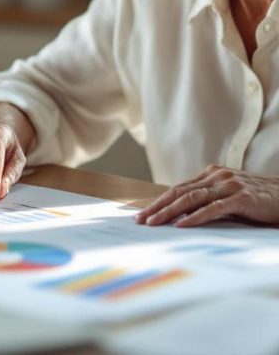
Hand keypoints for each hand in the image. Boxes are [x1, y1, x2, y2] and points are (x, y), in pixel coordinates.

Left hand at [136, 165, 278, 227]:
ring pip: (191, 198)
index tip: (142, 214)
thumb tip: (182, 215)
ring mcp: (229, 185)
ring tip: (153, 223)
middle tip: (140, 220)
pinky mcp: (242, 198)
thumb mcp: (231, 196)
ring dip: (169, 212)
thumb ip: (210, 200)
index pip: (178, 188)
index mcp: (212, 174)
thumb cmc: (259, 200)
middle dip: (157, 206)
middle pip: (179, 192)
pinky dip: (195, 217)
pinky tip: (181, 225)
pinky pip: (213, 208)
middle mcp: (217, 176)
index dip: (158, 201)